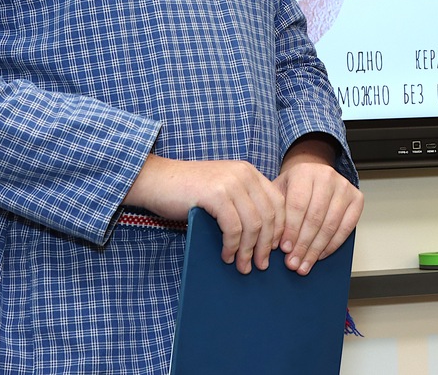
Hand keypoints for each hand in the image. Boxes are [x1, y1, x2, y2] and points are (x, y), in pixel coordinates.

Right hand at [125, 155, 284, 273]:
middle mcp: (244, 174)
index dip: (281, 228)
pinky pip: (233, 228)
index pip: (278, 202)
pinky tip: (226, 256)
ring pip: (254, 224)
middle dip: (267, 245)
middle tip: (261, 265)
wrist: (156, 179)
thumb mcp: (222, 191)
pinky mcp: (216, 195)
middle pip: (269, 215)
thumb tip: (263, 238)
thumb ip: (242, 204)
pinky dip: (232, 246)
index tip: (277, 250)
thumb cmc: (188, 191)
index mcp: (249, 172)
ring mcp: (230, 183)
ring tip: (243, 266)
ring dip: (249, 250)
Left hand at [275, 137, 362, 275]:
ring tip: (305, 264)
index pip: (297, 205)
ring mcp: (344, 187)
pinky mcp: (357, 198)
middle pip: (315, 217)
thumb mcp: (280, 191)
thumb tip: (272, 242)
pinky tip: (320, 254)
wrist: (314, 174)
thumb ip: (277, 212)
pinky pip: (346, 228)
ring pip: (330, 225)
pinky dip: (332, 245)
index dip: (291, 230)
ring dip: (316, 249)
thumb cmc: (295, 186)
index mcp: (303, 172)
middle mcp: (326, 176)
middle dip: (303, 244)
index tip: (284, 249)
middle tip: (294, 262)